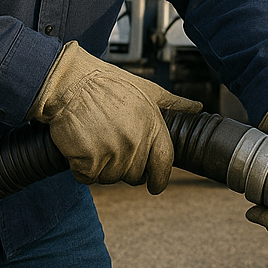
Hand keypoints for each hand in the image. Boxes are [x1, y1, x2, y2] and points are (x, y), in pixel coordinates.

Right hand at [28, 42, 200, 193]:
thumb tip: (197, 107)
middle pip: (135, 176)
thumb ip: (173, 103)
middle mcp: (136, 142)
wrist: (70, 82)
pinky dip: (82, 168)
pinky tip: (81, 147)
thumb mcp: (147, 88)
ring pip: (111, 178)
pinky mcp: (89, 161)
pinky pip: (87, 178)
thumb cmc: (108, 83)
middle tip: (111, 146)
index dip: (160, 178)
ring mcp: (112, 153)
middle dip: (124, 166)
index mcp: (153, 126)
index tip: (155, 185)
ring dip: (102, 167)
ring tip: (96, 141)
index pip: (164, 164)